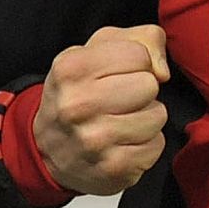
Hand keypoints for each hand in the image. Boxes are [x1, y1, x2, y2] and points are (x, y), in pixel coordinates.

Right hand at [34, 24, 170, 195]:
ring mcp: (94, 140)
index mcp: (71, 68)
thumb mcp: (99, 50)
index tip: (119, 74)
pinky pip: (156, 146)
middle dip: (142, 91)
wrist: (45, 149)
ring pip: (157, 116)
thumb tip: (163, 71)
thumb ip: (143, 39)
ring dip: (146, 118)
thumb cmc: (80, 91)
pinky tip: (123, 143)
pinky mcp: (112, 168)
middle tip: (121, 100)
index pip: (138, 54)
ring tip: (121, 121)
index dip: (137, 63)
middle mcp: (77, 105)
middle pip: (149, 85)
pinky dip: (145, 144)